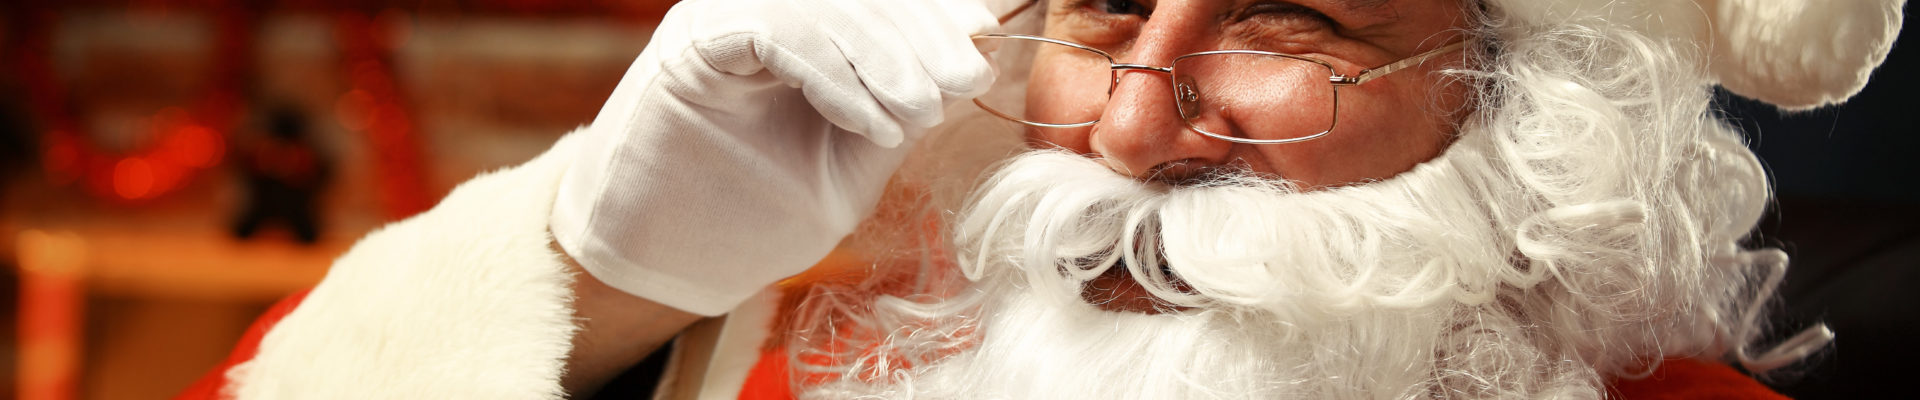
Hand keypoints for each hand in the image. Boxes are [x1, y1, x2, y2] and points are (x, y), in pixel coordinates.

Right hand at [550, 0, 998, 315]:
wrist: (669, 262)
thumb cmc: (759, 211)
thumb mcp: (855, 159)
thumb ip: (902, 108)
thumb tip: (969, 61)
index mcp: (803, 26)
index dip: (933, 10)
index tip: (979, 42)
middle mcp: (762, 8)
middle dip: (920, 31)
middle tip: (962, 79)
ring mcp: (724, 18)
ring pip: (822, 4)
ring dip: (882, 56)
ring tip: (918, 111)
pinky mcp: (693, 46)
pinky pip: (773, 30)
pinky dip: (830, 73)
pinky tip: (866, 120)